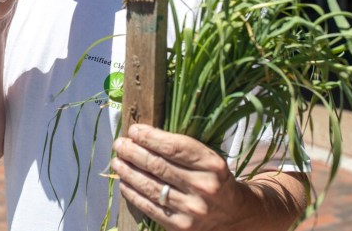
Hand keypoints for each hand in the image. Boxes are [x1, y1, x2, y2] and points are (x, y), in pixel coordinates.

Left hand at [112, 124, 242, 230]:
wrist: (234, 215)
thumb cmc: (215, 179)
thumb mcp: (208, 159)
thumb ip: (181, 148)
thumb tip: (142, 136)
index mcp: (212, 164)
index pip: (174, 147)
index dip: (150, 137)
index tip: (134, 130)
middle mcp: (203, 187)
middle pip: (158, 165)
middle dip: (133, 152)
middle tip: (119, 144)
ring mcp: (191, 209)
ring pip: (150, 186)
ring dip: (128, 172)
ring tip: (117, 161)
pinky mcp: (180, 226)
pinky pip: (149, 207)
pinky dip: (133, 193)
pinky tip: (124, 183)